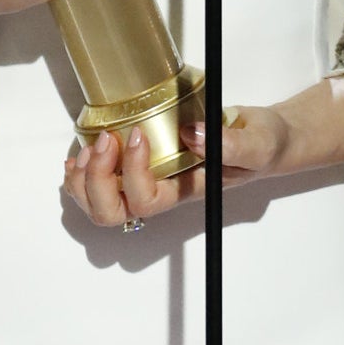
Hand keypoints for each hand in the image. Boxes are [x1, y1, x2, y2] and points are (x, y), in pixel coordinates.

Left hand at [60, 107, 288, 228]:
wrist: (263, 136)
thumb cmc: (263, 145)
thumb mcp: (258, 143)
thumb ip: (230, 143)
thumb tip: (191, 134)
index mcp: (186, 190)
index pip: (148, 200)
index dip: (132, 172)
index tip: (138, 136)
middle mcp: (161, 190)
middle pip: (114, 211)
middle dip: (98, 179)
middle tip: (106, 141)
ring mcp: (146, 179)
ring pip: (99, 203)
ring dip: (83, 179)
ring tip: (89, 147)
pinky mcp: (138, 161)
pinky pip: (98, 182)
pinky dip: (80, 171)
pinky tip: (81, 152)